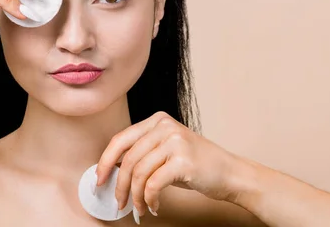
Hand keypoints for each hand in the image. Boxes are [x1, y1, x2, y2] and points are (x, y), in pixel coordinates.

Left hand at [95, 111, 243, 216]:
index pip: (121, 139)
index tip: (99, 179)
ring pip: (139, 173)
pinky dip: (150, 199)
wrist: (230, 173)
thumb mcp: (165, 150)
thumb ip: (142, 153)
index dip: (106, 161)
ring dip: (135, 196)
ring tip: (140, 208)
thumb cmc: (196, 164)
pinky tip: (154, 206)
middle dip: (120, 185)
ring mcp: (175, 141)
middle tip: (118, 202)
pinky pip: (154, 184)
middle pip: (128, 158)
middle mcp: (165, 126)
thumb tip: (112, 169)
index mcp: (157, 120)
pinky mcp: (183, 160)